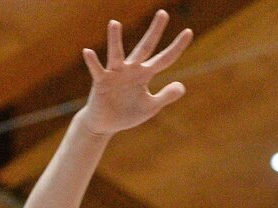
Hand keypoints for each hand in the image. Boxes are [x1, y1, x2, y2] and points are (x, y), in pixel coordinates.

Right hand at [80, 10, 192, 135]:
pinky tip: (88, 52)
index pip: (164, 59)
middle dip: (154, 32)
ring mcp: (115, 74)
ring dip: (115, 40)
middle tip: (164, 13)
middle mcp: (131, 69)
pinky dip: (92, 62)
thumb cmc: (128, 113)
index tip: (188, 31)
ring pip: (117, 54)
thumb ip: (165, 96)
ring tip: (114, 23)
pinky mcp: (101, 82)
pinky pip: (97, 70)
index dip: (176, 48)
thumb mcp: (150, 107)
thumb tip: (182, 86)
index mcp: (144, 74)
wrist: (106, 124)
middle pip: (145, 48)